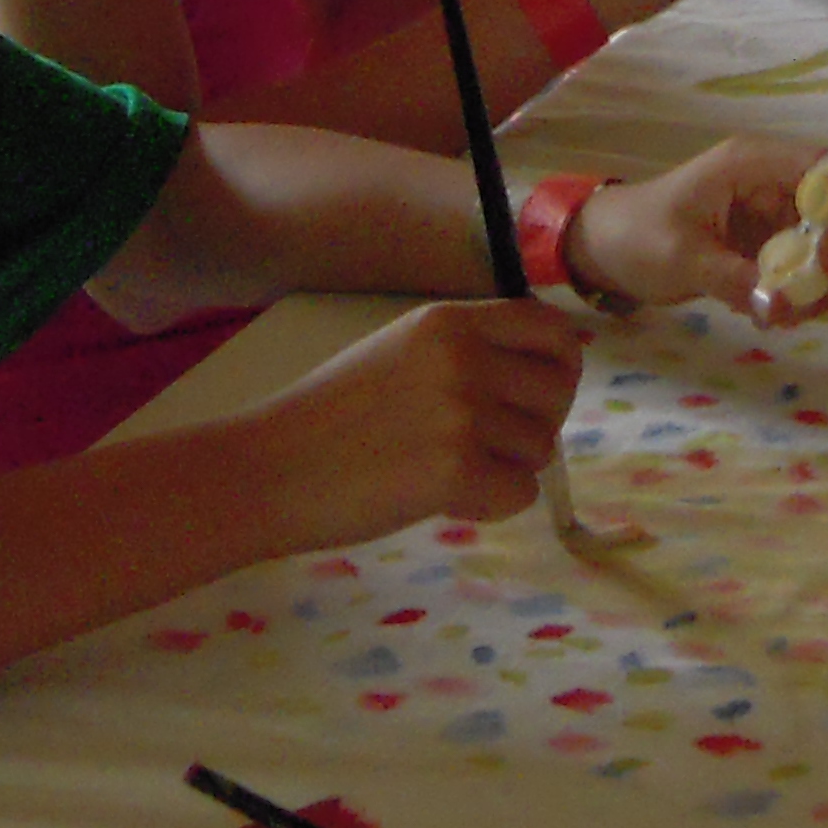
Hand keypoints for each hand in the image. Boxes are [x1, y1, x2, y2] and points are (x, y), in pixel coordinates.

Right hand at [238, 297, 589, 554]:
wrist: (269, 467)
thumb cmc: (327, 415)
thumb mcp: (401, 352)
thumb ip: (466, 353)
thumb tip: (541, 376)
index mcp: (450, 322)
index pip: (552, 331)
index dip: (557, 369)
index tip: (533, 398)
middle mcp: (465, 357)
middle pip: (558, 392)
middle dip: (537, 426)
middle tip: (491, 447)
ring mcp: (463, 413)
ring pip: (541, 449)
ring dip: (507, 469)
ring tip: (450, 472)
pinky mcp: (456, 471)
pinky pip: (520, 494)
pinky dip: (492, 505)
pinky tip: (446, 499)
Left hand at [566, 136, 827, 324]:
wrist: (606, 248)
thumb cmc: (637, 236)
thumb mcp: (681, 257)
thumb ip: (734, 278)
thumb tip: (781, 306)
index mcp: (752, 165)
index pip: (827, 166)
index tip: (825, 257)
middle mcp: (773, 185)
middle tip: (808, 300)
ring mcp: (774, 217)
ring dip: (822, 285)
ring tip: (782, 316)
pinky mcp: (769, 247)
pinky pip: (808, 269)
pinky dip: (802, 295)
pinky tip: (768, 316)